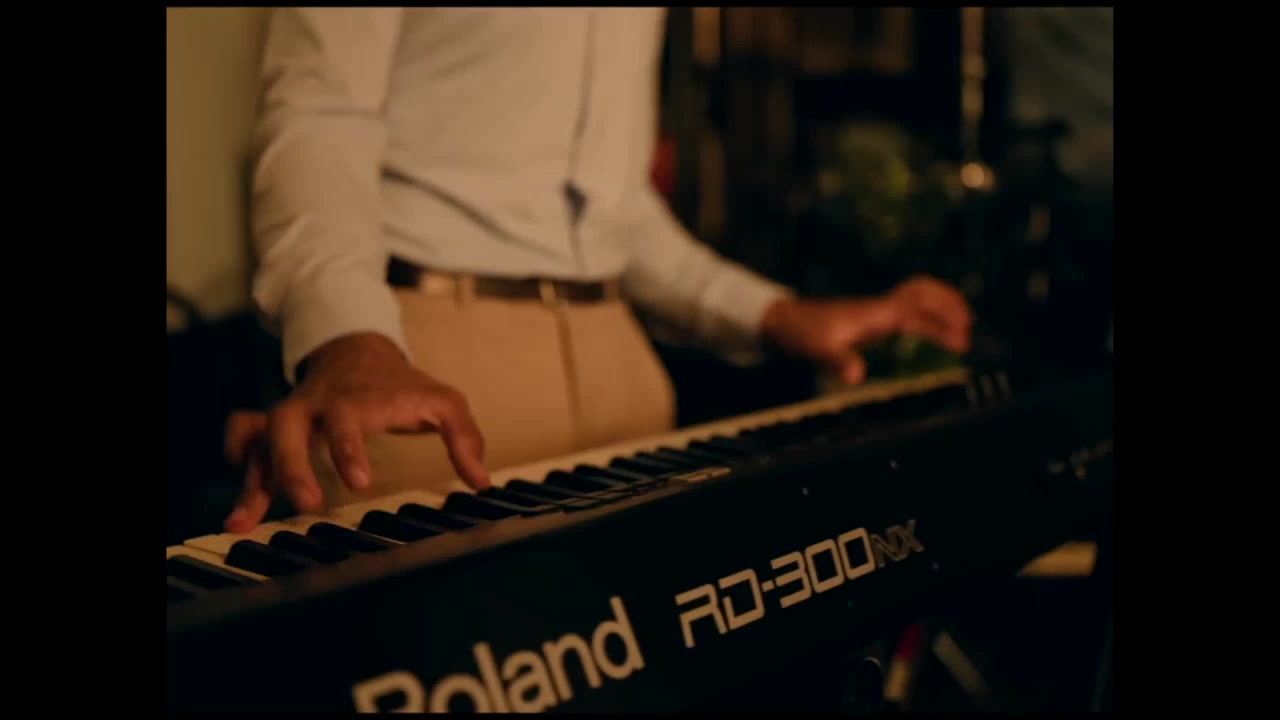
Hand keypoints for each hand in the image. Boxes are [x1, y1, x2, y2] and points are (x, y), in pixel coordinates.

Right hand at [223, 333, 488, 531]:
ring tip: (239, 524)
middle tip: (307, 504)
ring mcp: (289, 415)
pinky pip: (243, 435)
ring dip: (249, 481)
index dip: (347, 448)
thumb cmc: (402, 385)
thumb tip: (480, 481)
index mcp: (355, 398)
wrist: (357, 350)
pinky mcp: (273, 425)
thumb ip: (464, 437)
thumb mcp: (442, 401)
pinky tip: (242, 503)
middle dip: (291, 466)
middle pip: (287, 426)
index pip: (346, 418)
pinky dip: (238, 461)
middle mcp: (314, 405)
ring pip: (258, 439)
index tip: (357, 482)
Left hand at [762, 275, 972, 383]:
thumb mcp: (819, 351)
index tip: (962, 340)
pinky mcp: (871, 317)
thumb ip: (839, 361)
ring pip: (916, 297)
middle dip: (949, 303)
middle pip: (923, 291)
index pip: (918, 309)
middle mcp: (880, 307)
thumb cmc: (801, 334)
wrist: (782, 320)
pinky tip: (932, 332)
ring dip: (940, 306)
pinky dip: (926, 316)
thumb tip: (857, 376)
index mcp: (876, 313)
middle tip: (970, 325)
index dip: (943, 321)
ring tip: (960, 327)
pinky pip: (908, 309)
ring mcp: (876, 311)